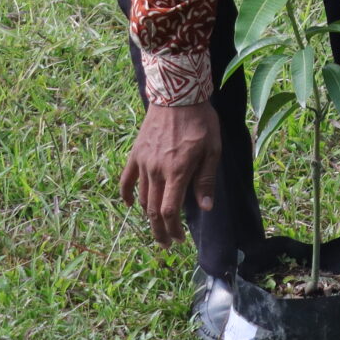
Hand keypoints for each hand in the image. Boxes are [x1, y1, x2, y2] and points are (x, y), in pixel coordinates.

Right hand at [120, 103, 219, 245]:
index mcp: (177, 172)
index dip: (172, 229)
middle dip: (159, 230)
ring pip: (142, 198)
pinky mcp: (135, 154)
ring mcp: (143, 163)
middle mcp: (156, 171)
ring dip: (148, 215)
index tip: (178, 240)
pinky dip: (127, 195)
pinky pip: (126, 180)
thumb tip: (205, 208)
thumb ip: (206, 180)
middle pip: (153, 209)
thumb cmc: (201, 122)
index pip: (169, 210)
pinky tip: (131, 205)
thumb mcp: (212, 150)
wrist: (178, 96)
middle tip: (166, 243)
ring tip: (157, 225)